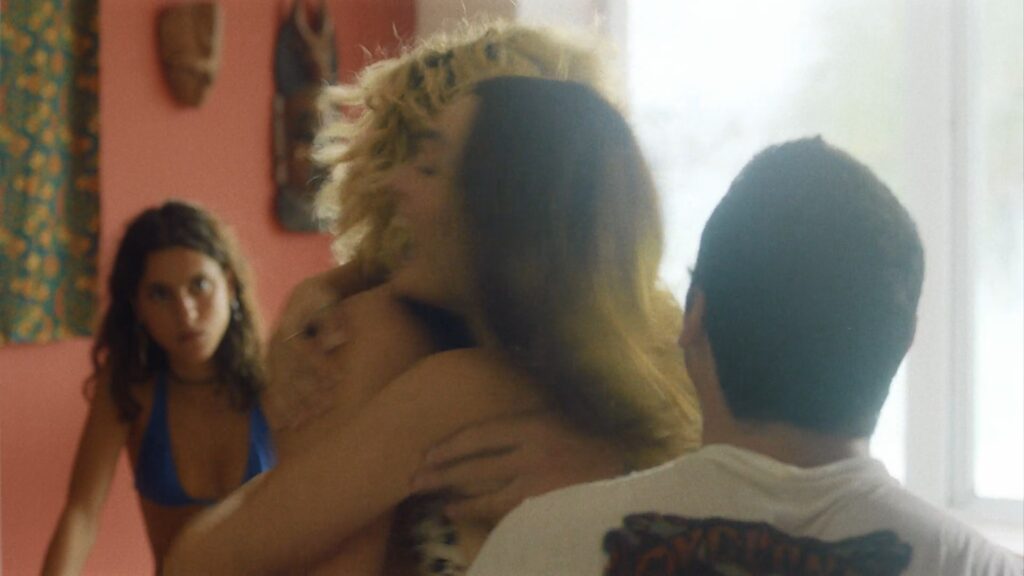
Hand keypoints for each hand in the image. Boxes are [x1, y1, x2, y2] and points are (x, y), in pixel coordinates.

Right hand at [263, 275, 348, 431]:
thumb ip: (332, 322)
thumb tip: (337, 341)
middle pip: (289, 371)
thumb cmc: (321, 300)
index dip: (319, 365)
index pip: (302, 349)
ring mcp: (272, 355)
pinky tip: (280, 424)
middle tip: (324, 409)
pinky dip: (277, 406)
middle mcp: (276, 343)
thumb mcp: (328, 304)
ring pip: (280, 383)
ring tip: (300, 423)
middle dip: (306, 391)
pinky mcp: (274, 365)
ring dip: (290, 404)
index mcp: (289, 326)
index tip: (338, 378)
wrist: (304, 296)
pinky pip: (273, 387)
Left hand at [409, 411, 626, 522]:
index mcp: (537, 423)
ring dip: (454, 493)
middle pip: (476, 461)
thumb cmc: (598, 439)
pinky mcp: (546, 505)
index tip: (428, 452)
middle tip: (415, 478)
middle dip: (442, 470)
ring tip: (431, 498)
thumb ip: (535, 411)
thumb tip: (504, 399)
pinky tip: (457, 511)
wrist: (633, 468)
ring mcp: (540, 481)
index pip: (483, 433)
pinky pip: (503, 509)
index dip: (452, 444)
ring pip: (485, 488)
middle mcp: (534, 450)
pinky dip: (477, 510)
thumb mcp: (564, 414)